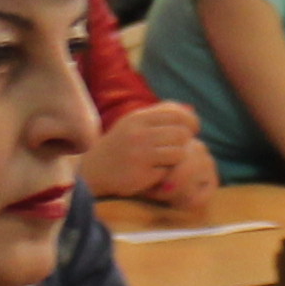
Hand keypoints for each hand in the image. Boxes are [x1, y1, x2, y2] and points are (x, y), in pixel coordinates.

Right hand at [85, 99, 211, 207]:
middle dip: (184, 142)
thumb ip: (159, 115)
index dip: (190, 123)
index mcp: (138, 117)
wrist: (93, 171)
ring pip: (178, 153)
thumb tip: (190, 111)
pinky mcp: (141, 174)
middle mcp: (139, 133)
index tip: (191, 131)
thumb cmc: (120, 145)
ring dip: (175, 159)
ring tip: (164, 161)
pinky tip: (152, 172)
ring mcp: (140, 154)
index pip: (178, 115)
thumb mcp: (134, 123)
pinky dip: (164, 173)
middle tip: (177, 149)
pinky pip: (168, 171)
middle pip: (181, 134)